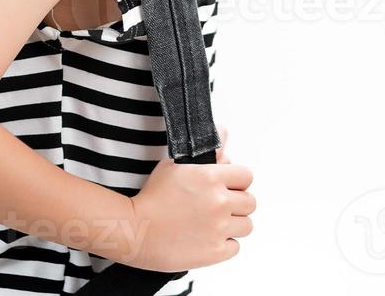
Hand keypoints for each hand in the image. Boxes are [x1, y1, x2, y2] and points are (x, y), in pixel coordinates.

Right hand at [125, 123, 254, 272]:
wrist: (135, 230)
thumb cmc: (152, 196)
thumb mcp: (176, 165)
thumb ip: (207, 152)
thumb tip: (225, 132)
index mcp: (211, 177)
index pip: (247, 176)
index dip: (238, 181)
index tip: (227, 186)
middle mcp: (219, 202)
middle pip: (250, 202)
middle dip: (236, 203)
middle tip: (218, 206)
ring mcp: (219, 229)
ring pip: (246, 226)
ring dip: (233, 225)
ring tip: (213, 224)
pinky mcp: (215, 252)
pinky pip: (235, 247)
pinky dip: (225, 244)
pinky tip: (208, 238)